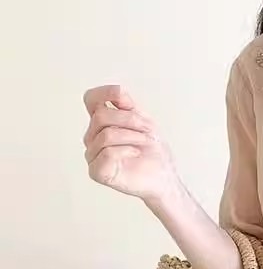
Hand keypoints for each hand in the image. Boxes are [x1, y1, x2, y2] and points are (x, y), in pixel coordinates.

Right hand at [82, 85, 181, 207]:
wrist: (164, 178)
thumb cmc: (154, 153)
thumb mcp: (145, 122)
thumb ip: (128, 105)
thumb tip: (116, 90)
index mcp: (103, 123)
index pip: (91, 100)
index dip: (103, 93)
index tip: (120, 95)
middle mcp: (93, 137)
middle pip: (101, 116)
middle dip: (130, 120)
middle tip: (147, 131)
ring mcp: (93, 155)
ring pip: (105, 134)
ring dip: (132, 137)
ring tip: (143, 144)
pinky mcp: (97, 172)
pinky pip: (107, 153)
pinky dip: (126, 151)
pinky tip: (136, 154)